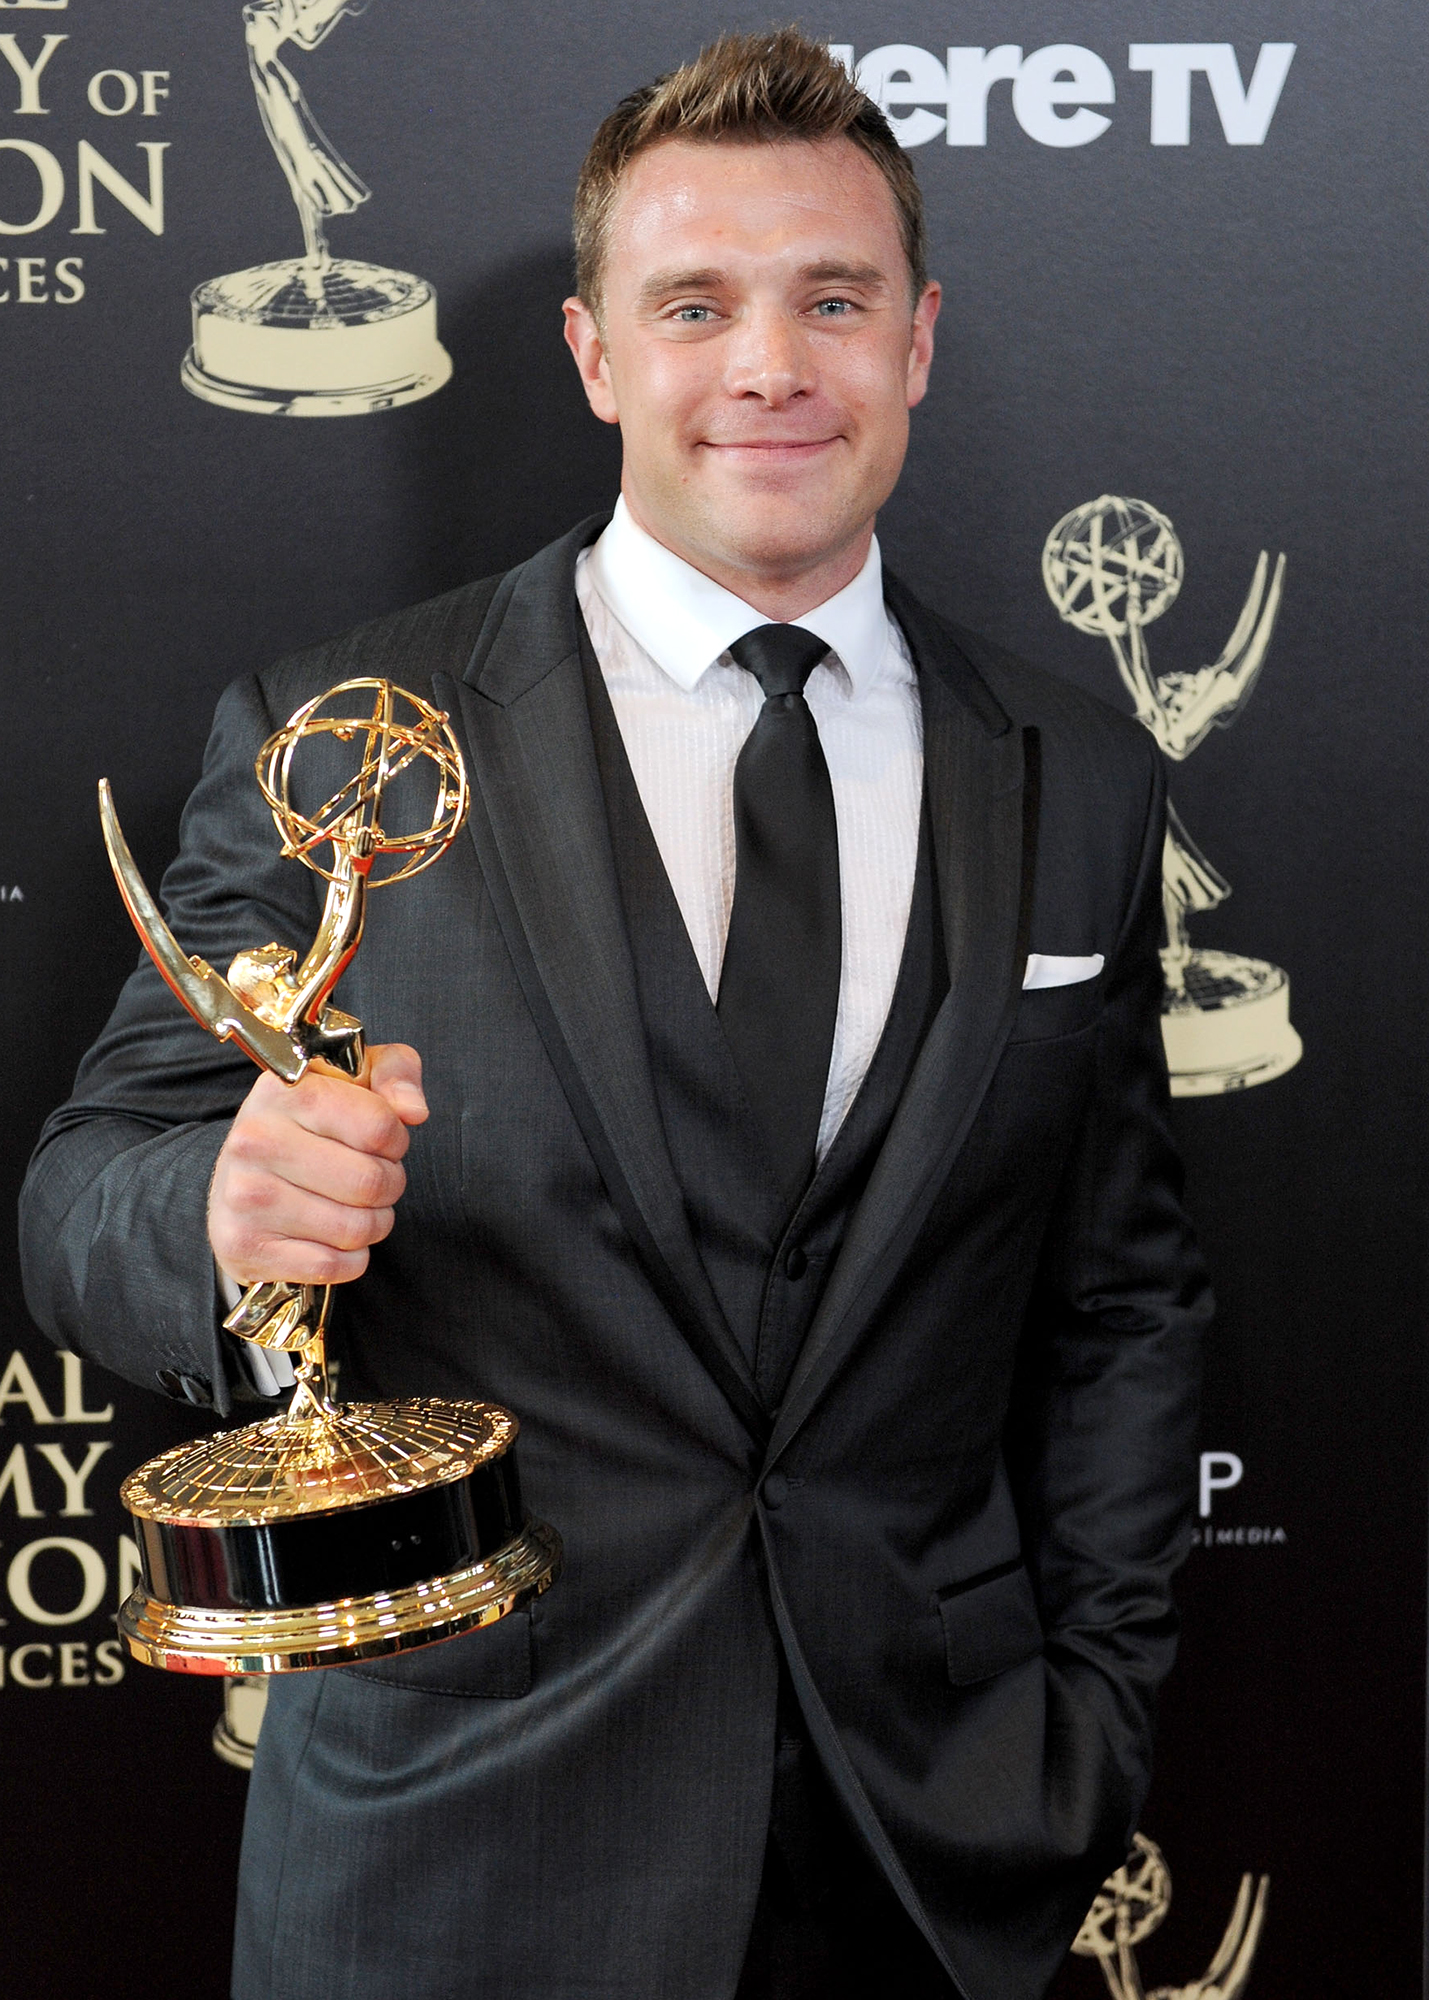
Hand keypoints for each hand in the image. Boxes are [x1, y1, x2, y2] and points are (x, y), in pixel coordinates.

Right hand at [208, 1043, 427, 1287]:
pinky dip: (349, 1259)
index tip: (383, 1143)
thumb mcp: (354, 1078)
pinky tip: (332, 1238)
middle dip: (390, 1186)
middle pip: (371, 1182)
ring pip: (356, 1229)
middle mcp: (255, 1141)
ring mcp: (245, 1197)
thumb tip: (414, 1111)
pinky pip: (333, 1266)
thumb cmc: (308, 1127)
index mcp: (284, 1092)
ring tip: (356, 1207)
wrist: (235, 1183)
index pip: (379, 1126)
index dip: (396, 1140)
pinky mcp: (244, 1246)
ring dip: (373, 1224)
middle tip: (376, 1180)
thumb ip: (395, 1073)